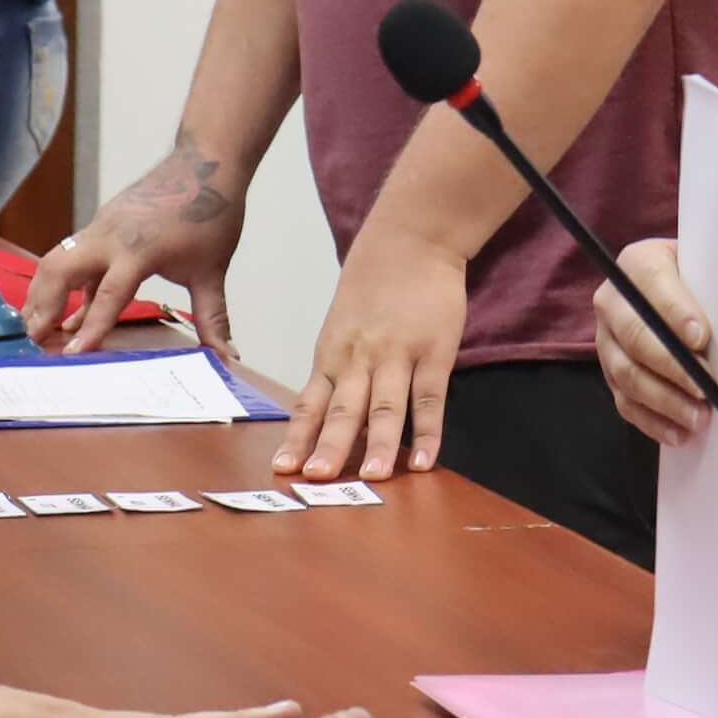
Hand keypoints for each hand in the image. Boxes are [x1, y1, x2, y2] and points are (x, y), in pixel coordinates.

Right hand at [27, 137, 247, 353]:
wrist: (207, 163)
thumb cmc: (211, 213)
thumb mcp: (212, 270)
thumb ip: (213, 317)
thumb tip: (227, 356)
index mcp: (140, 249)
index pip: (108, 294)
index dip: (91, 326)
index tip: (73, 353)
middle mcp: (111, 236)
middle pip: (60, 270)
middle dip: (42, 306)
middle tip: (33, 341)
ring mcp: (101, 227)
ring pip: (56, 259)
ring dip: (42, 293)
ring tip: (34, 327)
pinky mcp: (99, 225)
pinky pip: (70, 255)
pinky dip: (60, 282)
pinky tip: (63, 312)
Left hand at [277, 224, 466, 479]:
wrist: (410, 239)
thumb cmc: (374, 285)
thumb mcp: (343, 325)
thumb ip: (340, 367)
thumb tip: (332, 413)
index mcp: (332, 354)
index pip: (310, 404)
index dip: (298, 437)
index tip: (283, 468)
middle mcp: (359, 358)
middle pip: (342, 409)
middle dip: (328, 446)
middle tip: (316, 479)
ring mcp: (398, 355)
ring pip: (385, 407)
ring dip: (377, 445)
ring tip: (370, 479)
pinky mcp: (434, 352)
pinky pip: (430, 398)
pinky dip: (428, 432)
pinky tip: (424, 461)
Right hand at [592, 239, 714, 444]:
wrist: (679, 289)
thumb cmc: (702, 277)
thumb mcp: (708, 266)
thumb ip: (717, 283)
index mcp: (638, 263)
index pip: (653, 284)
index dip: (675, 313)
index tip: (702, 338)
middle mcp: (612, 301)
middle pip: (634, 335)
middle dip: (672, 365)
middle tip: (706, 388)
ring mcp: (606, 340)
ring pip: (626, 374)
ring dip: (664, 400)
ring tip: (699, 418)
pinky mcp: (609, 373)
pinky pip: (624, 402)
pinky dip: (652, 421)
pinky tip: (679, 434)